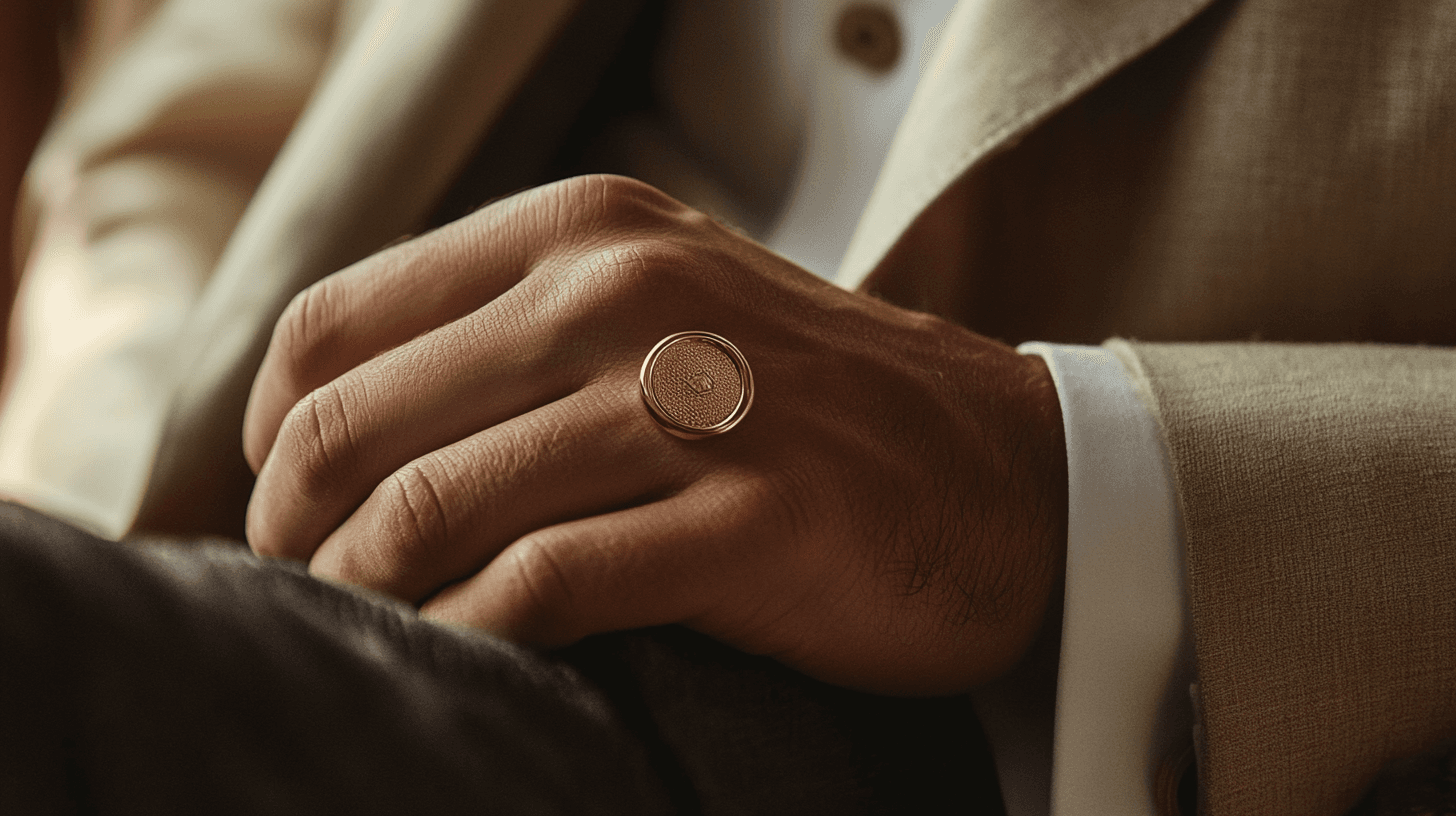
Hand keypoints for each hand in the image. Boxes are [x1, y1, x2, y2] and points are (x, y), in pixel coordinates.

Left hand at [242, 175, 1066, 694]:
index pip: (335, 321)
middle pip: (354, 420)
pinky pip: (541, 589)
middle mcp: (625, 295)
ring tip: (379, 627)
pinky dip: (473, 636)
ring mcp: (691, 406)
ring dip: (371, 592)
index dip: (275, 430)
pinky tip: (471, 657)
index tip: (290, 500)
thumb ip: (515, 331)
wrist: (1009, 471)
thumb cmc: (809, 401)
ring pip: (430, 508)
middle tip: (313, 585)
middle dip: (298, 528)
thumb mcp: (660, 307)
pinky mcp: (749, 521)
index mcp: (586, 230)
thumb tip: (337, 423)